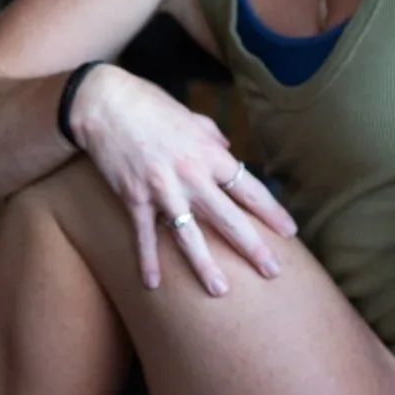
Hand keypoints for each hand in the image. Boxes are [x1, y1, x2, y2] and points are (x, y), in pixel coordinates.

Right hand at [71, 64, 298, 293]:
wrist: (105, 103)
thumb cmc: (150, 105)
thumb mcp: (190, 116)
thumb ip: (212, 135)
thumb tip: (227, 148)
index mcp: (209, 154)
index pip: (249, 189)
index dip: (271, 212)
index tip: (289, 231)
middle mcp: (191, 175)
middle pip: (229, 218)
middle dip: (253, 247)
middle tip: (273, 270)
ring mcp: (162, 190)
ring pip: (189, 235)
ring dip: (205, 265)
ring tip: (220, 290)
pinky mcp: (134, 198)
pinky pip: (144, 235)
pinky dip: (148, 260)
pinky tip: (152, 283)